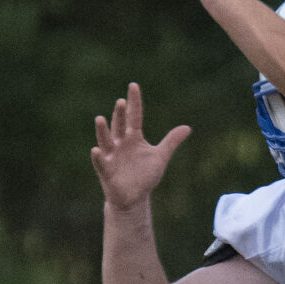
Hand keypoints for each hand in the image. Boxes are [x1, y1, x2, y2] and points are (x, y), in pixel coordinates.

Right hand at [90, 83, 191, 210]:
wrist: (134, 198)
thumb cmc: (145, 176)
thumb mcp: (160, 157)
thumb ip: (171, 142)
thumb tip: (188, 127)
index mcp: (133, 138)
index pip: (133, 116)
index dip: (134, 102)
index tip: (133, 86)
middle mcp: (120, 144)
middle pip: (119, 126)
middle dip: (119, 114)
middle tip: (121, 101)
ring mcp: (111, 156)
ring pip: (106, 140)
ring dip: (103, 130)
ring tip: (100, 118)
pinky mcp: (106, 171)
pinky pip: (100, 162)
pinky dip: (98, 156)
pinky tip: (96, 150)